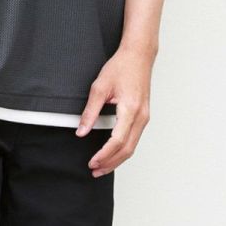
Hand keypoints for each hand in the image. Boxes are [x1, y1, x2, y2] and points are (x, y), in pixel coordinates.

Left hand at [76, 44, 152, 175]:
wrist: (139, 55)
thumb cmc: (121, 67)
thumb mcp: (100, 87)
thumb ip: (90, 112)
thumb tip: (81, 132)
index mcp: (130, 109)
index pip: (117, 141)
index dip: (104, 154)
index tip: (92, 162)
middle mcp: (141, 116)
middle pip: (127, 149)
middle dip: (110, 163)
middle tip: (94, 170)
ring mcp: (144, 117)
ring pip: (132, 146)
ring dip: (117, 159)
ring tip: (101, 167)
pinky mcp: (143, 116)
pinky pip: (134, 139)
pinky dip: (123, 150)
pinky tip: (112, 154)